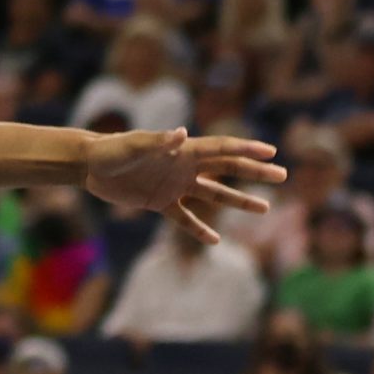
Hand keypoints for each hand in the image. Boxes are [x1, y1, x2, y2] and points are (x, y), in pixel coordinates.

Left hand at [83, 126, 285, 243]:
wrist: (90, 166)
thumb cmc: (111, 151)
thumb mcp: (134, 146)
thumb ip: (158, 142)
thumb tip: (181, 133)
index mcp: (184, 151)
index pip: (223, 149)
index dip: (248, 149)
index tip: (273, 153)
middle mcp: (184, 167)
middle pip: (228, 170)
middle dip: (255, 173)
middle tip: (282, 176)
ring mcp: (174, 186)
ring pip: (214, 195)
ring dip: (239, 201)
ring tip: (264, 208)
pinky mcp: (160, 202)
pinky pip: (184, 219)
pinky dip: (199, 230)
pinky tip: (215, 240)